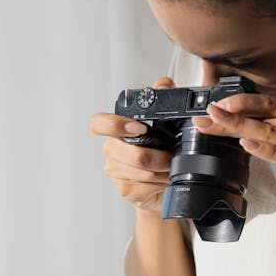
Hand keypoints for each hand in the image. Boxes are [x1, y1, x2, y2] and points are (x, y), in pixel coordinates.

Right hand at [89, 77, 173, 211]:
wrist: (161, 183)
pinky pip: (148, 187)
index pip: (100, 123)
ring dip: (166, 171)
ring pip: (146, 172)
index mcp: (116, 131)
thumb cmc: (160, 149)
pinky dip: (163, 183)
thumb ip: (163, 96)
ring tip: (175, 167)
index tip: (139, 128)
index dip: (116, 125)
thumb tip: (163, 84)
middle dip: (161, 157)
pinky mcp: (127, 191)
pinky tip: (168, 180)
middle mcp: (112, 150)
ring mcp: (117, 173)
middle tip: (174, 156)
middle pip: (134, 155)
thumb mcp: (164, 120)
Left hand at [194, 92, 275, 228]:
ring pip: (272, 130)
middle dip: (233, 114)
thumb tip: (243, 127)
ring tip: (216, 124)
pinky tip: (246, 144)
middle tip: (207, 113)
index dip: (240, 102)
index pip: (270, 103)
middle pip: (267, 114)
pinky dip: (264, 148)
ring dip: (240, 127)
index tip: (215, 104)